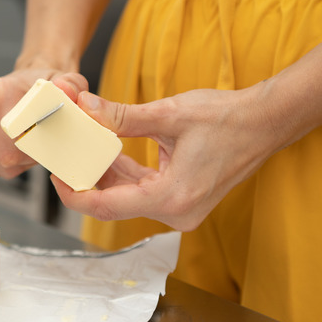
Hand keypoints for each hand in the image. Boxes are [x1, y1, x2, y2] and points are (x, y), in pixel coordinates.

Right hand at [0, 70, 88, 178]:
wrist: (24, 81)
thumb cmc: (45, 88)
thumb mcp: (68, 83)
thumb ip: (72, 87)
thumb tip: (66, 91)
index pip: (11, 146)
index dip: (31, 153)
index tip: (42, 141)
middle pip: (1, 158)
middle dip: (24, 158)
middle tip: (35, 140)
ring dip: (13, 161)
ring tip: (23, 139)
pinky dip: (0, 161)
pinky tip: (8, 144)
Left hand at [52, 86, 281, 230]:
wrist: (265, 122)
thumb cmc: (227, 118)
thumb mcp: (168, 114)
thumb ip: (121, 116)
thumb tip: (85, 108)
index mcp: (172, 198)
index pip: (107, 208)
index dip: (74, 196)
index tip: (56, 177)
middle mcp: (176, 213)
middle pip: (114, 205)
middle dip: (86, 181)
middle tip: (62, 158)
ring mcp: (180, 210)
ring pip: (127, 198)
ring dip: (104, 176)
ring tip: (81, 149)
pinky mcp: (181, 200)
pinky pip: (142, 192)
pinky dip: (124, 175)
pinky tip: (107, 153)